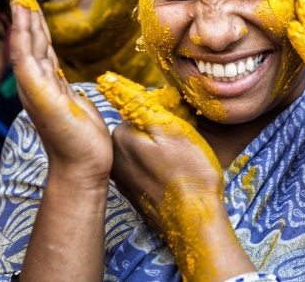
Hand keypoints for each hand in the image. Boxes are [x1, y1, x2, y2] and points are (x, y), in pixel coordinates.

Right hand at [0, 0, 112, 181]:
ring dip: (18, 1)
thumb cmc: (82, 138)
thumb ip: (64, 85)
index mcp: (43, 77)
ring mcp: (32, 84)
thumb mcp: (74, 101)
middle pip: (24, 26)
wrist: (83, 166)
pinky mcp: (38, 92)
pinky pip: (27, 53)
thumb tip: (63, 77)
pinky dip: (22, 28)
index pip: (33, 33)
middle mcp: (33, 77)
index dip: (27, 5)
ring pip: (23, 33)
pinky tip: (20, 7)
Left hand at [98, 72, 238, 280]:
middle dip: (161, 132)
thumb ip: (140, 105)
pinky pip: (148, 170)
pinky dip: (162, 170)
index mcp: (120, 138)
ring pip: (145, 150)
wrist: (195, 223)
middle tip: (185, 147)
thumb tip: (109, 81)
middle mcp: (114, 159)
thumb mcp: (170, 129)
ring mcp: (124, 179)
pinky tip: (178, 178)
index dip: (165, 114)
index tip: (181, 128)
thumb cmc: (190, 173)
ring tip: (184, 164)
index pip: (140, 110)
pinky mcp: (136, 195)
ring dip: (163, 152)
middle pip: (141, 130)